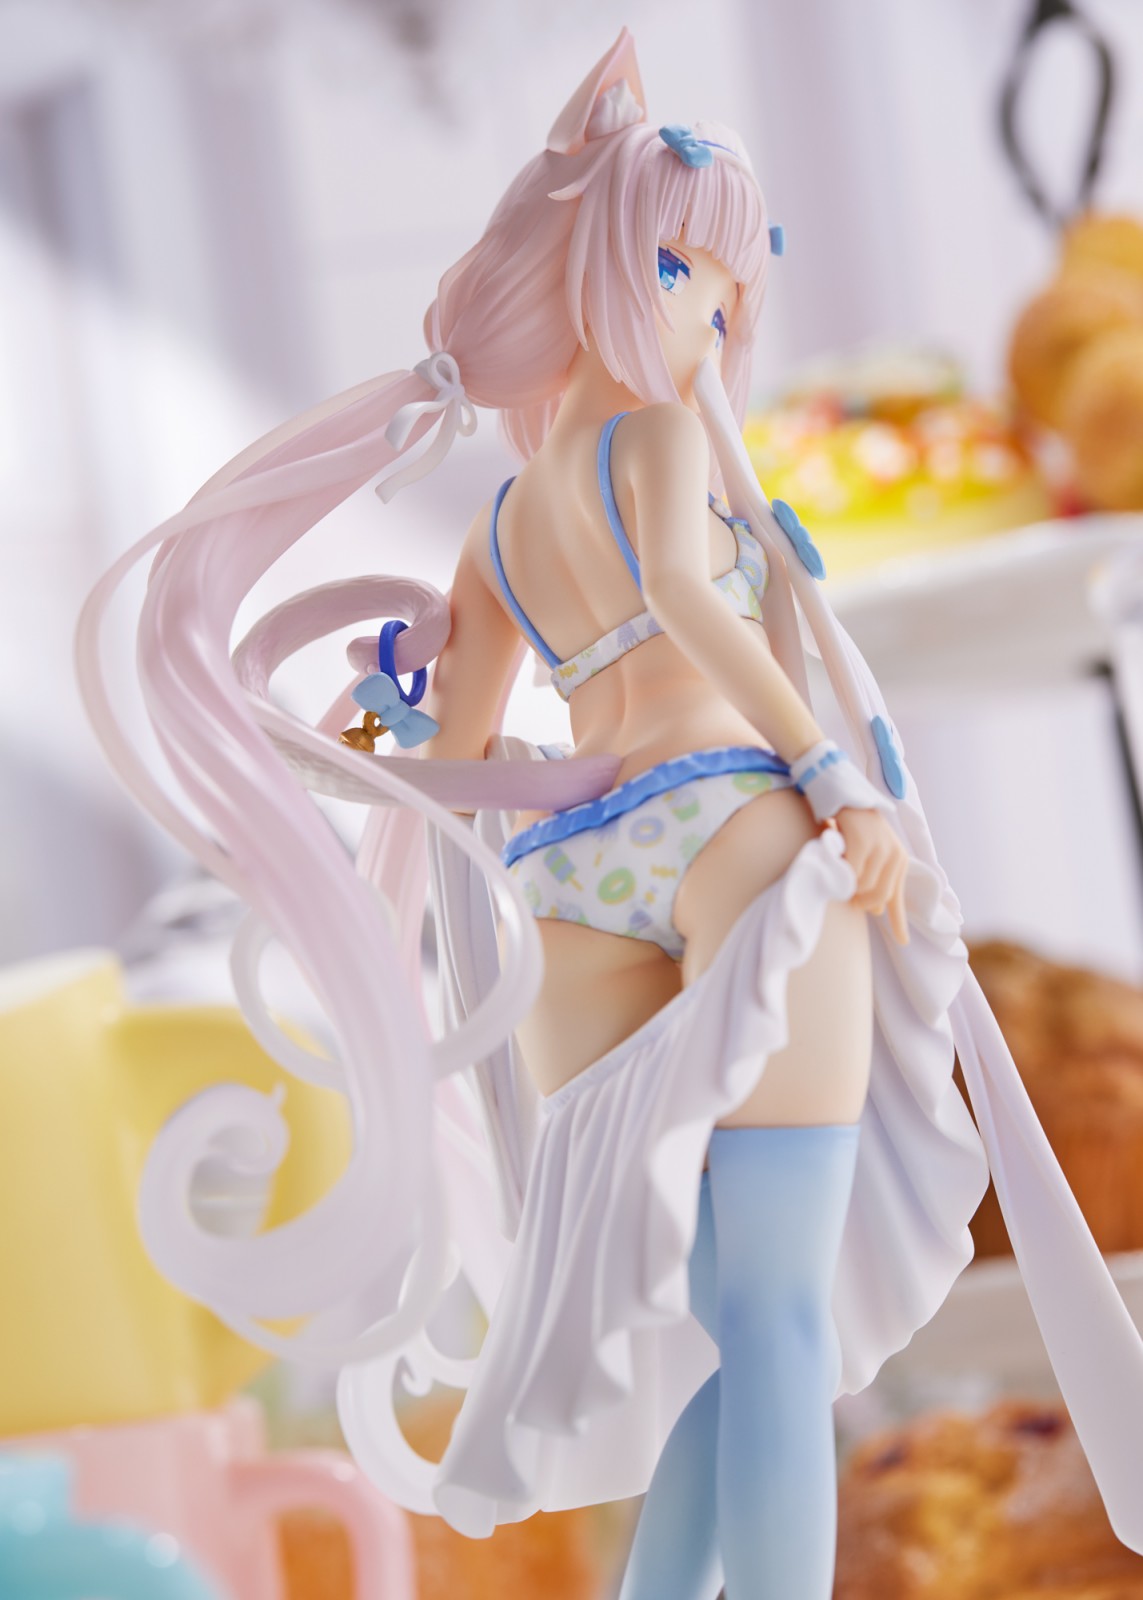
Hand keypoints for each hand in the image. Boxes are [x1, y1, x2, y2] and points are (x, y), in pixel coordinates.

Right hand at [832, 807, 908, 944]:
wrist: (844, 795)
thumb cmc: (854, 828)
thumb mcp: (871, 854)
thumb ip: (876, 878)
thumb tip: (877, 908)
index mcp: (900, 860)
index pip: (898, 897)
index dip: (899, 922)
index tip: (903, 942)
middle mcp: (896, 854)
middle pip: (879, 896)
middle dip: (861, 902)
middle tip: (848, 898)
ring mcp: (881, 848)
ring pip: (863, 886)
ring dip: (849, 886)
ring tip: (841, 874)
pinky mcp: (863, 842)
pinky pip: (851, 873)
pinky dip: (841, 874)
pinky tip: (836, 863)